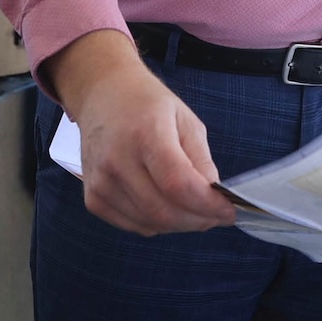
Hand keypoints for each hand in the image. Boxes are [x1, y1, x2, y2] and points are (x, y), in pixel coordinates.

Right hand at [45, 29, 237, 234]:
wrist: (102, 95)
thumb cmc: (146, 105)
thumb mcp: (186, 120)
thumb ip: (201, 160)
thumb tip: (214, 198)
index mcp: (146, 134)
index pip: (178, 184)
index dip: (208, 205)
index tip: (228, 211)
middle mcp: (118, 161)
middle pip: (164, 212)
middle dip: (199, 220)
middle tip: (216, 216)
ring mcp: (101, 182)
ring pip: (150, 224)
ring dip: (180, 224)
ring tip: (193, 209)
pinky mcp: (93, 198)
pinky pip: (133, 225)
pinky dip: (156, 224)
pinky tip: (165, 205)